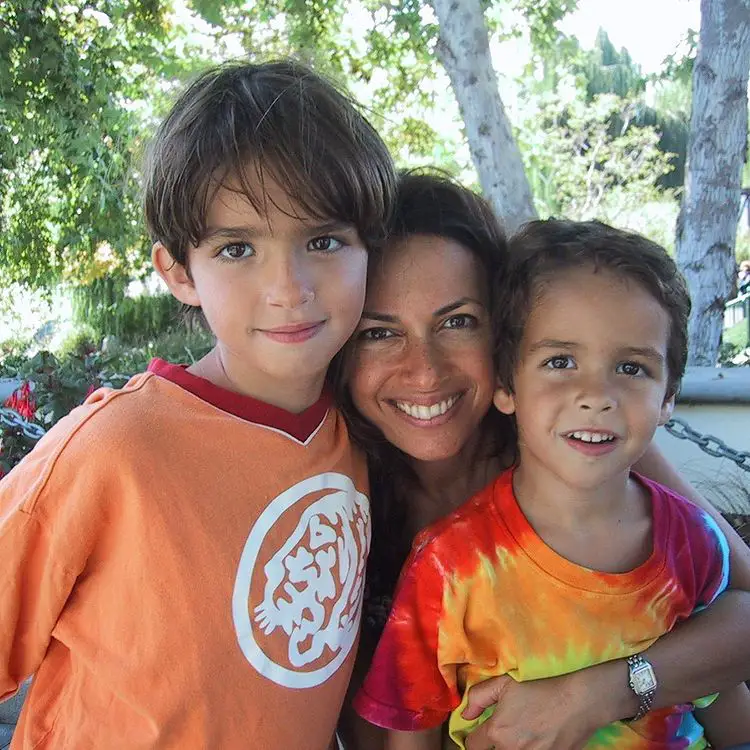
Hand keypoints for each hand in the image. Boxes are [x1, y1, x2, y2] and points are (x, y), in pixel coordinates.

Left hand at [462, 672, 604, 749]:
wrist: (578, 701)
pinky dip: (531, 749)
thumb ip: (478, 697)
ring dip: (513, 747)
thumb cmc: (541, 688)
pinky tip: (537, 739)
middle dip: (494, 744)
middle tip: (505, 732)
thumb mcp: (505, 683)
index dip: (475, 738)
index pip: (473, 745)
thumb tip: (465, 715)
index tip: (481, 732)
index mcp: (497, 731)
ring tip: (523, 734)